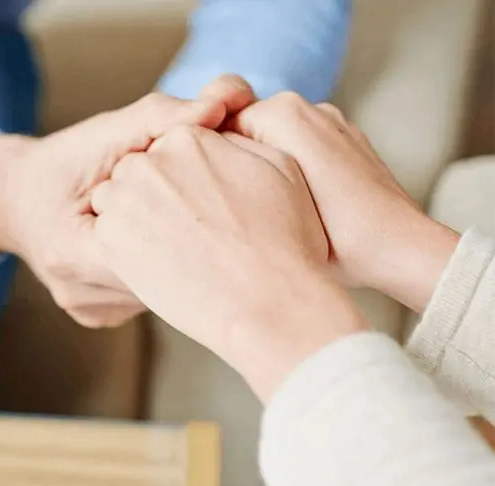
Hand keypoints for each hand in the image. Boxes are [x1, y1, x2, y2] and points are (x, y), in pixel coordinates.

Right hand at [0, 78, 254, 327]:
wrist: (18, 201)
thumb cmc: (65, 163)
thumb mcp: (108, 131)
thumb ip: (162, 118)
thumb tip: (223, 105)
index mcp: (71, 250)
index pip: (155, 248)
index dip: (191, 220)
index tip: (218, 201)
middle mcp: (79, 293)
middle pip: (163, 278)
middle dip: (189, 242)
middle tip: (213, 216)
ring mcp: (90, 311)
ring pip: (160, 293)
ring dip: (178, 259)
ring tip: (183, 230)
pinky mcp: (99, 318)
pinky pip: (148, 298)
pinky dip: (162, 272)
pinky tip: (163, 249)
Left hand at [91, 125, 365, 399]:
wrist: (268, 302)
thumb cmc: (284, 239)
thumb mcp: (279, 167)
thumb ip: (237, 143)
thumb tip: (216, 137)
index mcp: (189, 138)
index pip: (172, 147)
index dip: (188, 179)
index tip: (202, 205)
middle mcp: (150, 162)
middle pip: (141, 171)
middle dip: (158, 194)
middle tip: (190, 230)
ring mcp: (125, 201)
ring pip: (118, 201)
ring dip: (138, 218)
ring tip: (177, 248)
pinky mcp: (110, 241)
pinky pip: (109, 235)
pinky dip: (128, 248)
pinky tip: (162, 264)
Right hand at [230, 93, 460, 311]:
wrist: (401, 247)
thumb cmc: (338, 239)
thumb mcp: (271, 206)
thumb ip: (236, 176)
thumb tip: (215, 170)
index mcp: (284, 115)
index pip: (223, 125)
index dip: (215, 161)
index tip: (216, 195)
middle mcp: (310, 108)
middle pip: (250, 129)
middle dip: (242, 161)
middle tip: (238, 203)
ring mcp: (333, 122)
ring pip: (278, 139)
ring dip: (268, 165)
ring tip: (270, 204)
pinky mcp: (349, 139)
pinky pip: (306, 146)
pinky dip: (296, 166)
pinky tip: (299, 200)